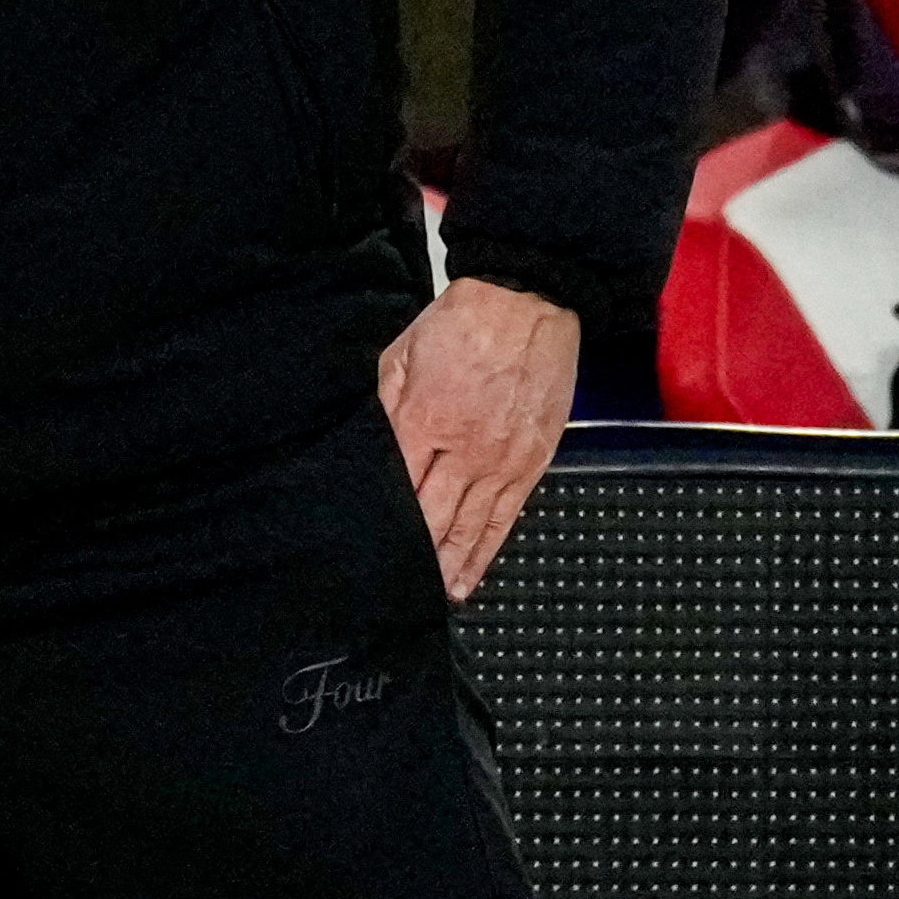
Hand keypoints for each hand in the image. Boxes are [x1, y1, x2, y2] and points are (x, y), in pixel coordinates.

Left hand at [376, 278, 580, 601]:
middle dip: (412, 555)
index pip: (396, 488)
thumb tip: (367, 447)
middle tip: (391, 588)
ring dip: (448, 566)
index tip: (365, 549)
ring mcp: (502, 460)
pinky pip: (506, 518)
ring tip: (431, 596)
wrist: (529, 302)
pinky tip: (469, 576)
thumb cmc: (463, 322)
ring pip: (470, 529)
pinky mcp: (533, 461)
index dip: (381, 522)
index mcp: (425, 421)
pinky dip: (486, 552)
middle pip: (431, 519)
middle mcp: (465, 450)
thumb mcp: (401, 355)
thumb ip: (384, 405)